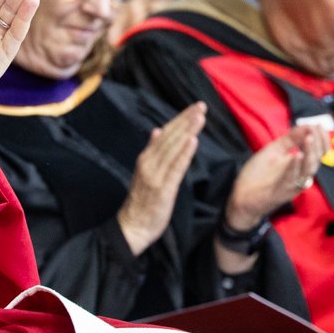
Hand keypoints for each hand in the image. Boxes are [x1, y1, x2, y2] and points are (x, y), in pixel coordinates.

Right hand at [116, 101, 205, 254]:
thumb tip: (157, 131)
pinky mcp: (163, 188)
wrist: (132, 226)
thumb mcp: (144, 172)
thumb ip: (152, 152)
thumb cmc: (141, 201)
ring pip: (173, 149)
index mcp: (145, 158)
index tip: (193, 109)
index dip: (179, 120)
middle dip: (186, 121)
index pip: (165, 134)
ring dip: (187, 131)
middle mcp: (149, 163)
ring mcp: (155, 175)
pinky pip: (175, 168)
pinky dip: (184, 153)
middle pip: (170, 138)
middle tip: (201, 106)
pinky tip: (192, 141)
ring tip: (199, 117)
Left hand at [225, 122, 331, 234]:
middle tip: (314, 130)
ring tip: (309, 138)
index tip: (318, 125)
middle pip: (316, 159)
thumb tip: (305, 126)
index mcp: (300, 166)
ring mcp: (293, 185)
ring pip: (308, 169)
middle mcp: (300, 176)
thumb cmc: (258, 175)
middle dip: (318, 143)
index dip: (321, 139)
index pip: (318, 152)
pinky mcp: (282, 192)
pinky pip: (291, 179)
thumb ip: (290, 139)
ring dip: (310, 152)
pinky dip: (294, 167)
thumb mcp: (274, 151)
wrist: (243, 198)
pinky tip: (296, 155)